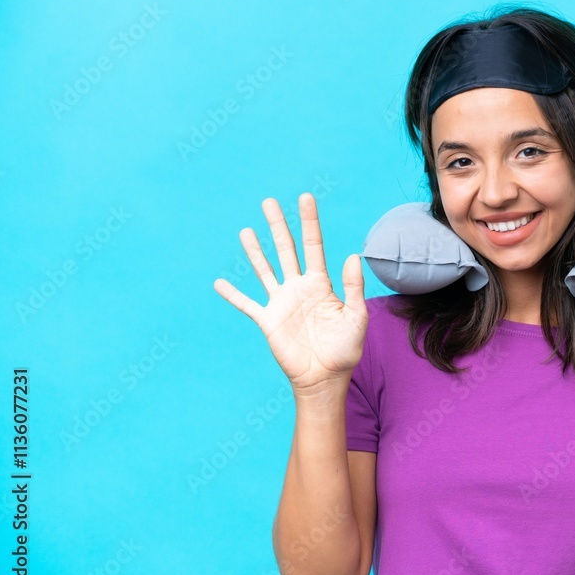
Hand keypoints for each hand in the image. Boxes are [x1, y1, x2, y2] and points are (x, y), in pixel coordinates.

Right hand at [213, 193, 367, 397]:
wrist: (325, 377)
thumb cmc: (345, 348)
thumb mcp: (355, 316)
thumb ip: (354, 287)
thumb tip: (353, 256)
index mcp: (321, 283)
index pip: (314, 245)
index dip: (309, 222)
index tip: (305, 197)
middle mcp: (299, 287)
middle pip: (286, 249)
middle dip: (278, 226)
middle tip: (268, 202)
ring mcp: (281, 302)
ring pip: (265, 270)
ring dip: (254, 251)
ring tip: (246, 230)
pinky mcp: (268, 321)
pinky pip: (246, 304)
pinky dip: (232, 294)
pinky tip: (218, 283)